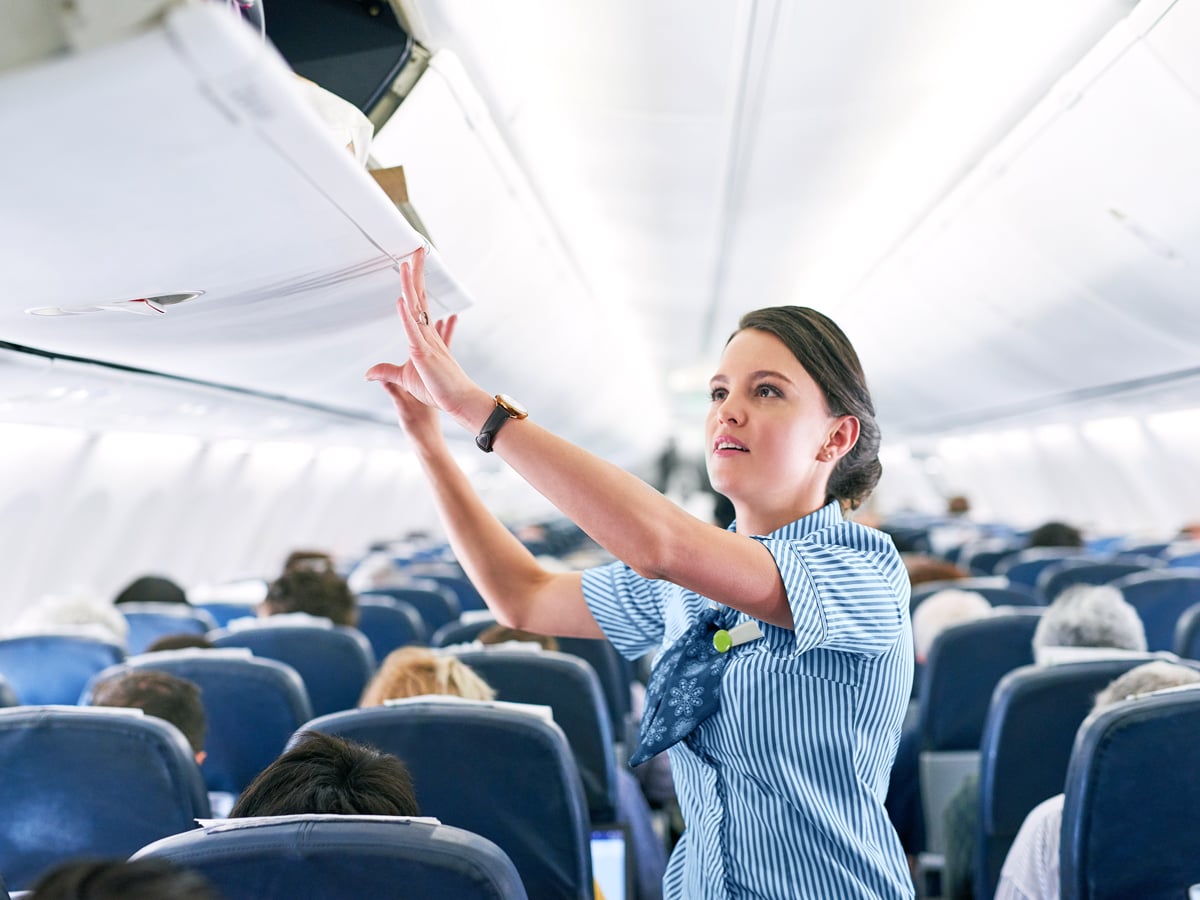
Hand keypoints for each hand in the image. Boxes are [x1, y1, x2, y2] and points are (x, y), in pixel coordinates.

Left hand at [366, 247, 474, 422]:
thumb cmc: (438, 390)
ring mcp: (427, 342)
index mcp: (424, 336)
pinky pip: (414, 331)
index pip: (418, 303)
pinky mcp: (425, 355)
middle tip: (417, 249)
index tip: (413, 264)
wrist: (459, 402)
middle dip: (417, 272)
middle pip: (420, 296)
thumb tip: (368, 373)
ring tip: (409, 262)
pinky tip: (402, 300)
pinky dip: (407, 316)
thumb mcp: (404, 378)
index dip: (414, 282)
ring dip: (411, 284)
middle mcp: (427, 333)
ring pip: (417, 307)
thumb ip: (386, 372)